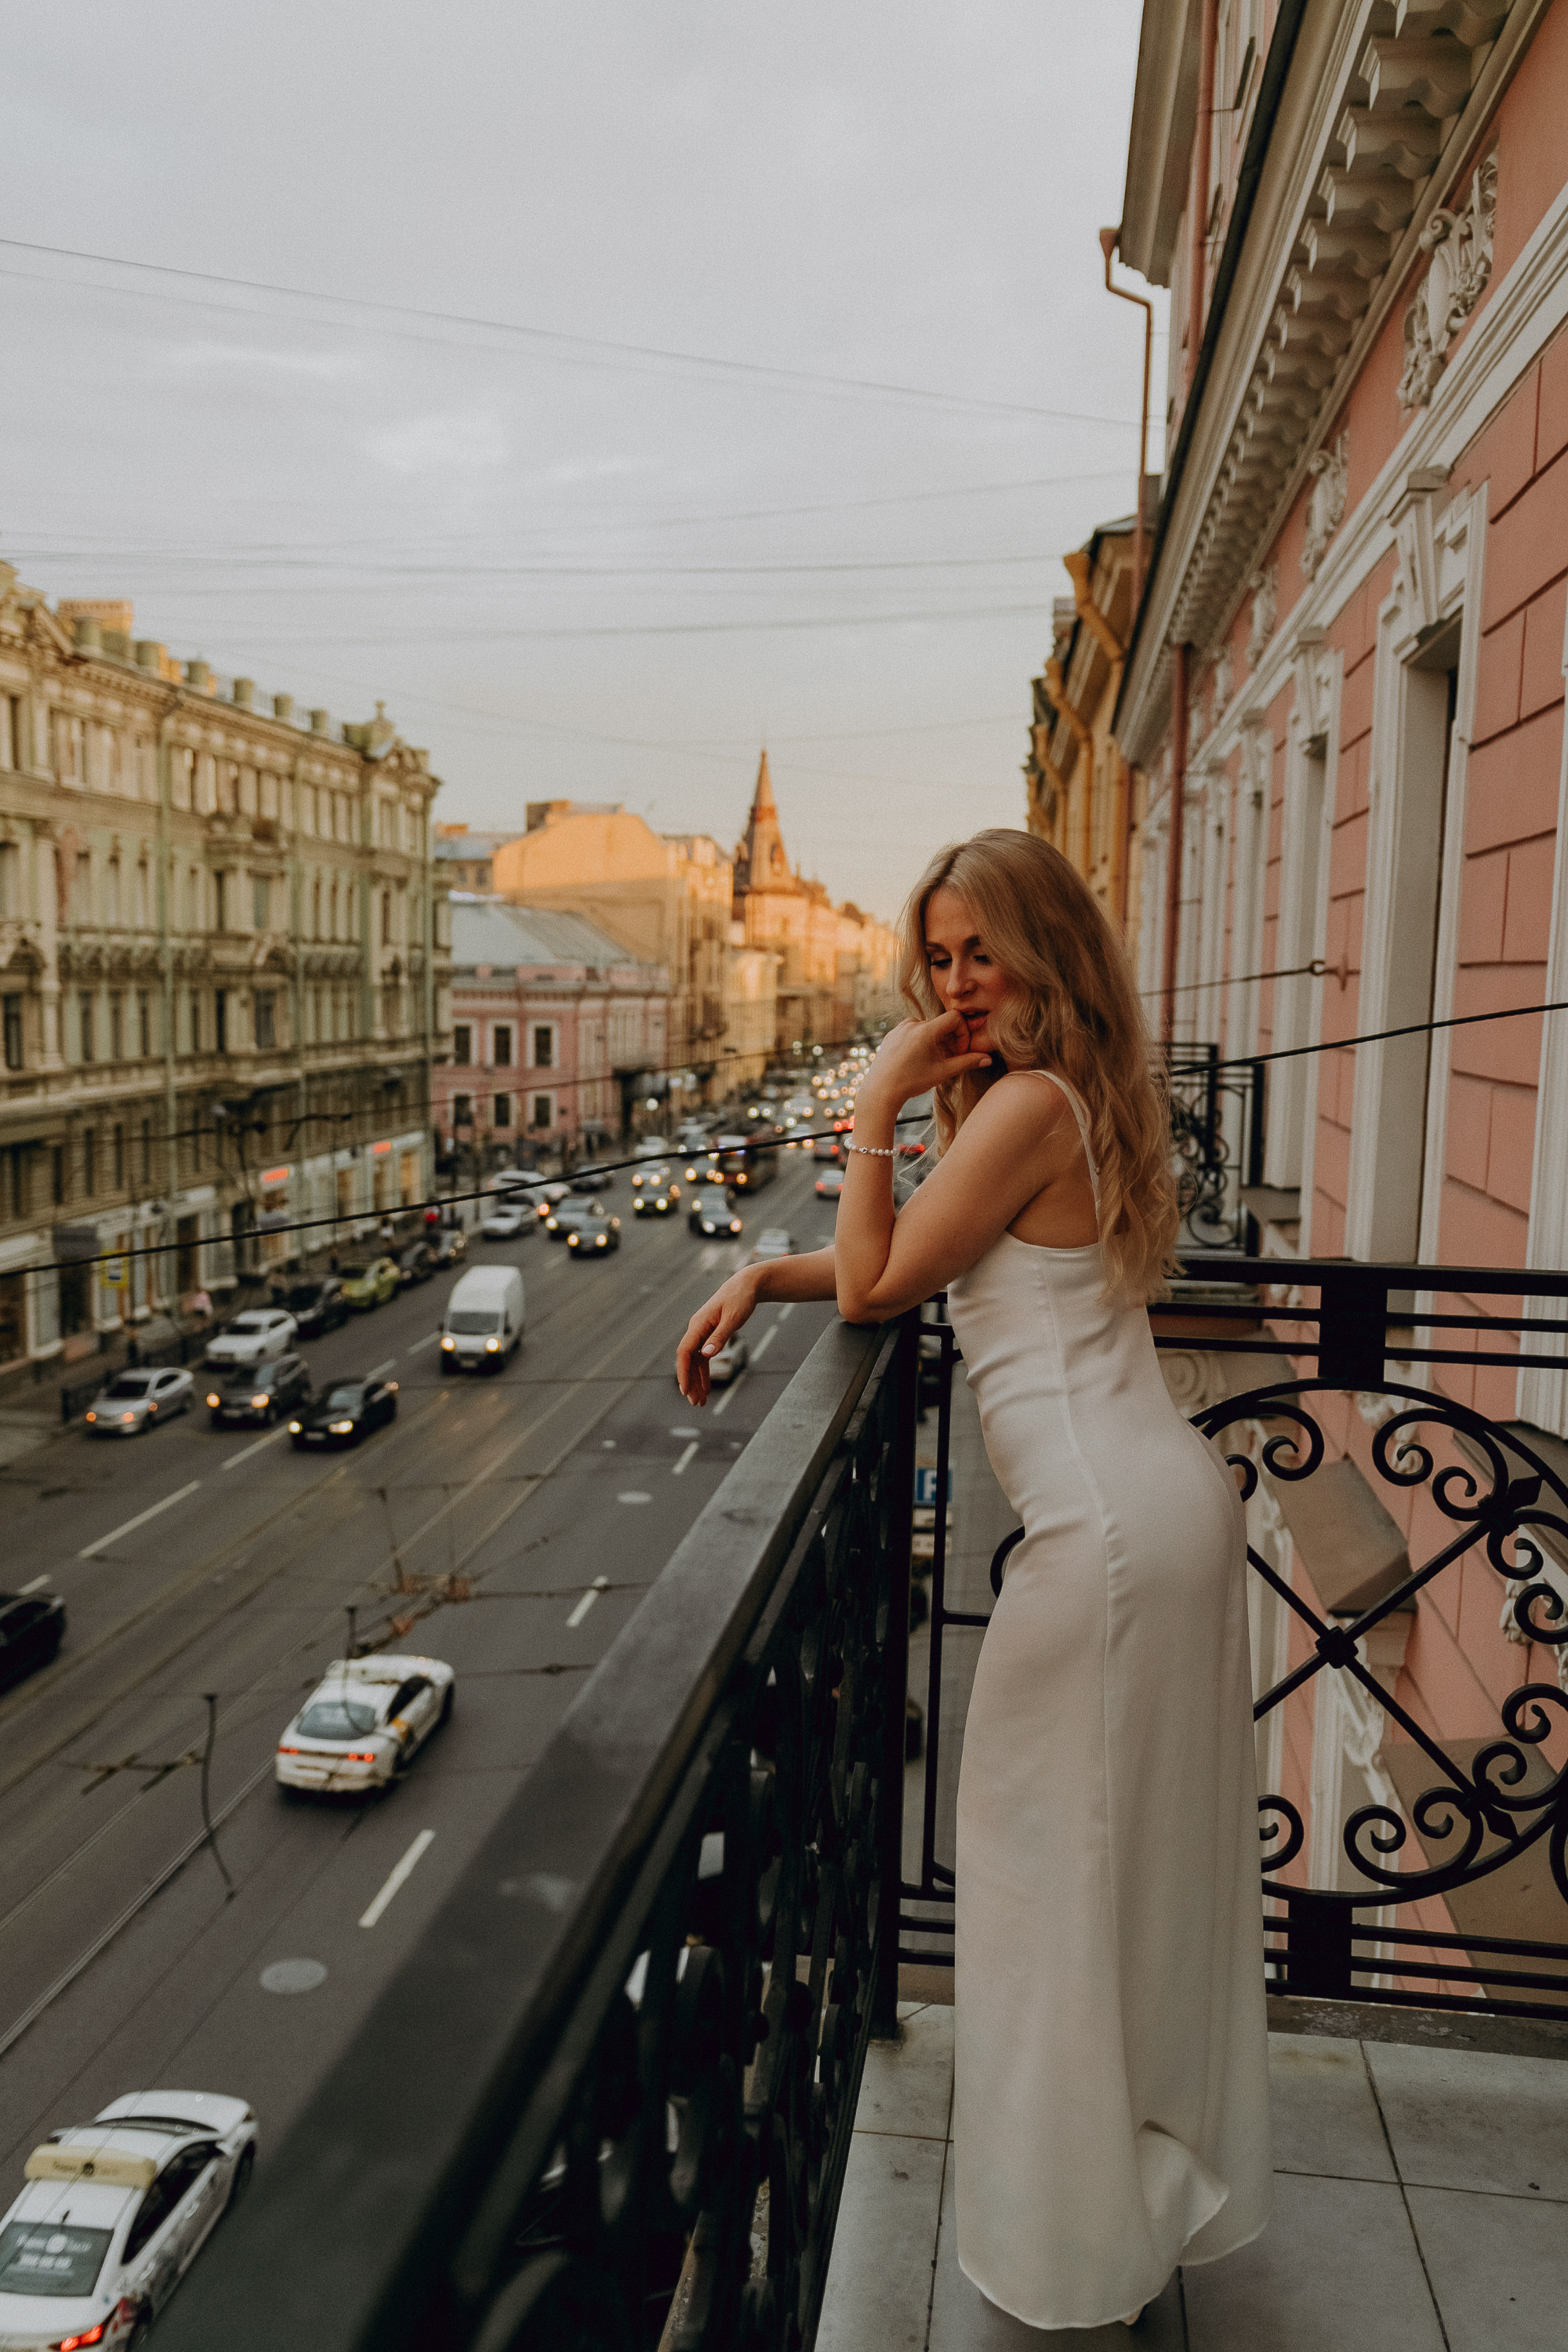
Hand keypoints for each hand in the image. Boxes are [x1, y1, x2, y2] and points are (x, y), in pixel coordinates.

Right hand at [677, 1268, 761, 1405]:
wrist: (746, 1285)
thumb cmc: (741, 1299)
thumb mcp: (734, 1318)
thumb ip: (720, 1336)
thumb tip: (706, 1354)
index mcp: (699, 1324)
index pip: (685, 1352)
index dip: (683, 1372)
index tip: (685, 1390)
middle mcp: (696, 1329)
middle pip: (688, 1360)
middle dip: (690, 1382)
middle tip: (696, 1403)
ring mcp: (701, 1332)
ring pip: (695, 1361)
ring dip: (696, 1381)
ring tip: (701, 1401)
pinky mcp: (709, 1335)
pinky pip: (702, 1358)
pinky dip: (703, 1372)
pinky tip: (706, 1387)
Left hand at [858, 1013, 992, 1112]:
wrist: (881, 1091)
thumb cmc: (911, 1082)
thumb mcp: (942, 1072)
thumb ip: (967, 1062)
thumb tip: (988, 1059)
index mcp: (925, 1030)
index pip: (954, 1018)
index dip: (963, 1033)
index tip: (960, 1051)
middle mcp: (911, 1024)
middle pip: (941, 1024)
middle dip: (950, 1040)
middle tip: (950, 1060)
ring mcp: (900, 1028)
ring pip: (928, 1028)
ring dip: (936, 1041)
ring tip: (934, 1061)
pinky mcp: (892, 1034)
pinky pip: (913, 1032)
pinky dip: (922, 1042)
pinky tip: (919, 1060)